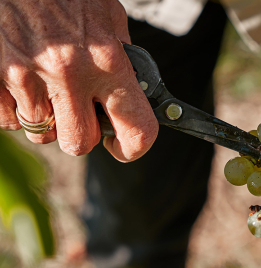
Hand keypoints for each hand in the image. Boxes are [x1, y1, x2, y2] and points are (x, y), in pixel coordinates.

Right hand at [0, 0, 157, 161]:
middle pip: (80, 143)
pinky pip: (9, 120)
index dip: (133, 148)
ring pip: (42, 134)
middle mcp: (70, 73)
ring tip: (48, 87)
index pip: (136, 129)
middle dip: (83, 132)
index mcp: (107, 60)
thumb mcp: (107, 15)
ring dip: (49, 119)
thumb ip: (122, 55)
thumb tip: (132, 86)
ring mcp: (28, 78)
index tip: (123, 145)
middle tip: (80, 110)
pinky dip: (18, 108)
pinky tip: (24, 81)